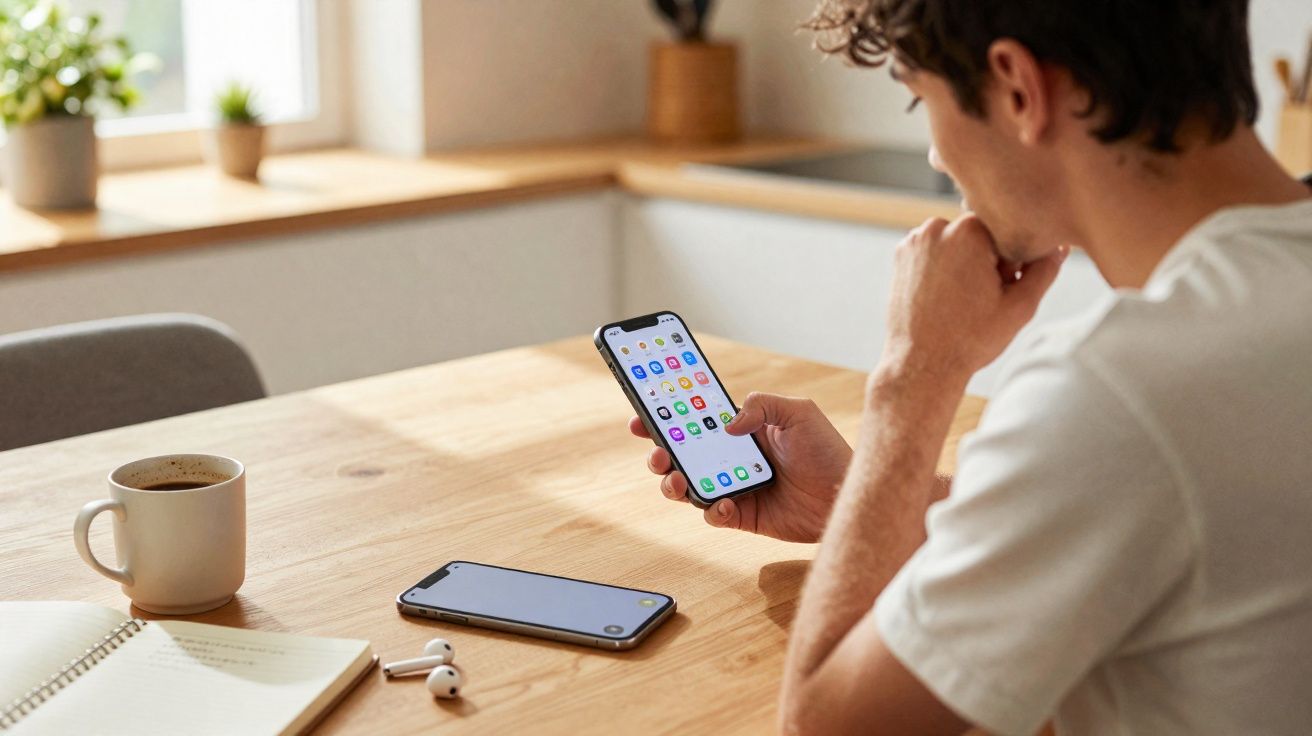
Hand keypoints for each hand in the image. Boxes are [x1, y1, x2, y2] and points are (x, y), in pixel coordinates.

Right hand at [630, 392, 852, 542]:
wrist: (845, 495)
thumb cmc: (827, 451)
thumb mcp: (798, 413)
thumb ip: (761, 405)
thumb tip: (726, 424)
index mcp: (740, 430)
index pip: (694, 422)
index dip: (665, 419)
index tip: (643, 416)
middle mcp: (730, 459)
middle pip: (682, 455)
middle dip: (660, 453)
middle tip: (656, 452)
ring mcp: (734, 487)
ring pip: (689, 486)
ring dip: (673, 483)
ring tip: (675, 479)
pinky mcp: (743, 516)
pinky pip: (714, 514)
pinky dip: (712, 509)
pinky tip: (724, 503)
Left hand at [883, 214, 1065, 380]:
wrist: (921, 364)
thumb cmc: (971, 339)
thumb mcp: (1019, 307)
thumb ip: (1044, 270)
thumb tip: (1060, 246)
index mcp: (969, 230)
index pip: (1007, 231)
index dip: (1011, 262)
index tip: (1001, 288)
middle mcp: (937, 226)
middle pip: (981, 234)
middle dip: (988, 260)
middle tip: (981, 298)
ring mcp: (915, 239)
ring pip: (958, 242)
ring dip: (966, 262)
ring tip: (963, 299)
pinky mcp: (902, 254)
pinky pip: (936, 251)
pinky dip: (944, 267)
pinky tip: (945, 296)